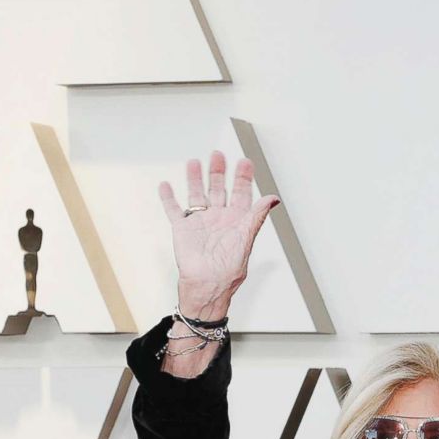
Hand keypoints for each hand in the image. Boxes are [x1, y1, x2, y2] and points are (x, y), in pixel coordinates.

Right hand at [157, 150, 279, 319]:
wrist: (208, 284)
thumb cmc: (230, 267)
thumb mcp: (247, 237)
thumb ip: (256, 215)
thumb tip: (273, 198)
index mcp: (237, 220)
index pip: (241, 193)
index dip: (243, 178)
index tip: (245, 161)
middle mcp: (219, 218)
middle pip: (218, 189)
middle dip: (218, 172)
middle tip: (218, 154)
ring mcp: (200, 222)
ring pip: (197, 194)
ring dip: (195, 178)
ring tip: (194, 162)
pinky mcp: (183, 229)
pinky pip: (174, 210)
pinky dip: (168, 198)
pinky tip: (166, 185)